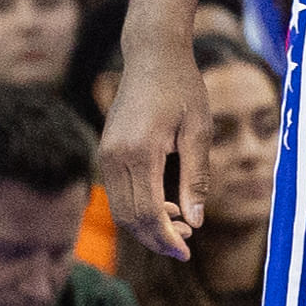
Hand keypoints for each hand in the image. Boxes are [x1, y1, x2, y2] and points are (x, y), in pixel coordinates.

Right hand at [100, 43, 212, 259]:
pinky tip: (165, 204)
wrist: (152, 54)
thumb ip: (195, 178)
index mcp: (140, 152)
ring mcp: (106, 153)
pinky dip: (138, 206)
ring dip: (146, 224)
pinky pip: (118, 191)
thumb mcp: (198, 131)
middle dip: (156, 238)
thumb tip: (195, 221)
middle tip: (185, 244)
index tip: (186, 252)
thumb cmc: (182, 87)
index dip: (166, 238)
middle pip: (129, 217)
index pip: (148, 213)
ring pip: (120, 208)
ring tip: (180, 224)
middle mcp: (115, 156)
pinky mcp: (106, 150)